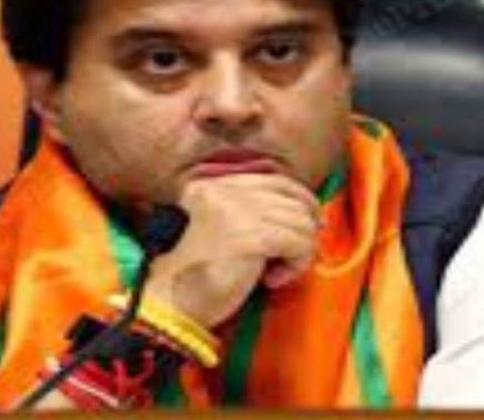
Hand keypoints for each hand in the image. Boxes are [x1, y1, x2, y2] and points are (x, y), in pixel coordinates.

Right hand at [143, 173, 320, 327]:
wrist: (172, 304)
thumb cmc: (198, 275)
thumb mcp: (222, 227)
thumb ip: (252, 210)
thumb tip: (307, 212)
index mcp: (213, 184)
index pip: (276, 180)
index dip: (302, 199)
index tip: (312, 222)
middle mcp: (224, 189)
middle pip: (293, 200)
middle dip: (303, 231)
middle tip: (295, 255)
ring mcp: (236, 210)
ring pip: (301, 223)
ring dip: (298, 253)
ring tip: (273, 272)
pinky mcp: (250, 236)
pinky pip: (300, 244)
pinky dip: (295, 266)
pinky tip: (270, 279)